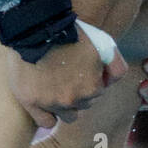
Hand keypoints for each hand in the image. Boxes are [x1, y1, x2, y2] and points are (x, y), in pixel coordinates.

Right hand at [7, 26, 127, 127]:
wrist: (37, 26)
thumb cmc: (71, 31)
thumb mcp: (103, 43)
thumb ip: (116, 66)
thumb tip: (110, 83)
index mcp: (93, 88)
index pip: (96, 92)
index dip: (88, 80)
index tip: (77, 68)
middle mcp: (74, 99)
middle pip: (81, 104)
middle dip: (76, 92)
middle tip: (65, 74)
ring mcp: (51, 103)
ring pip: (66, 114)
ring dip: (63, 104)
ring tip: (53, 85)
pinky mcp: (31, 102)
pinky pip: (46, 121)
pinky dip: (47, 114)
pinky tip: (44, 100)